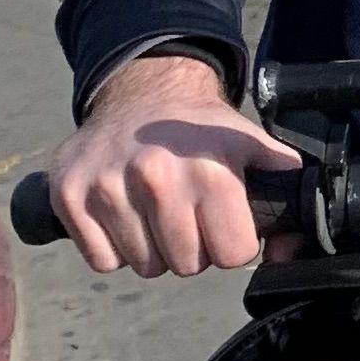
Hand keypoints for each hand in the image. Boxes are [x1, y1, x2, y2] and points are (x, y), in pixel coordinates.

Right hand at [48, 51, 300, 276]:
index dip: (232, 243)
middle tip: (187, 213)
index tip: (223, 220)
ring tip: (156, 209)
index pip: (233, 254)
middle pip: (187, 265)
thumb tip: (289, 251)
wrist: (144, 93)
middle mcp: (156, 177)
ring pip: (144, 266)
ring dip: (153, 248)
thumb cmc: (201, 131)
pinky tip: (125, 213)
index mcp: (211, 170)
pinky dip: (114, 247)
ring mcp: (108, 187)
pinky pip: (101, 261)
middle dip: (193, 248)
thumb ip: (282, 196)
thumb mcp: (254, 148)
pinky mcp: (70, 194)